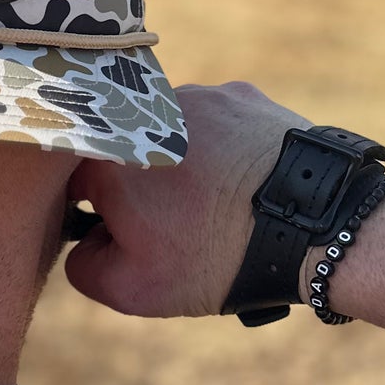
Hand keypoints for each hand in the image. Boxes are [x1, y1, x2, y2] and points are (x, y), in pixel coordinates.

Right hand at [64, 81, 307, 317]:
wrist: (315, 225)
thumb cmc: (219, 258)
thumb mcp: (134, 290)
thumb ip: (83, 267)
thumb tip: (84, 243)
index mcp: (104, 156)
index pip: (68, 182)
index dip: (88, 212)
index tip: (117, 232)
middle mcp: (139, 111)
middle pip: (117, 150)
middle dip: (134, 185)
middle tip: (170, 221)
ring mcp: (192, 97)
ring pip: (163, 130)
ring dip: (174, 160)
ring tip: (212, 201)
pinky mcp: (238, 94)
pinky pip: (211, 120)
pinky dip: (218, 146)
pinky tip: (240, 180)